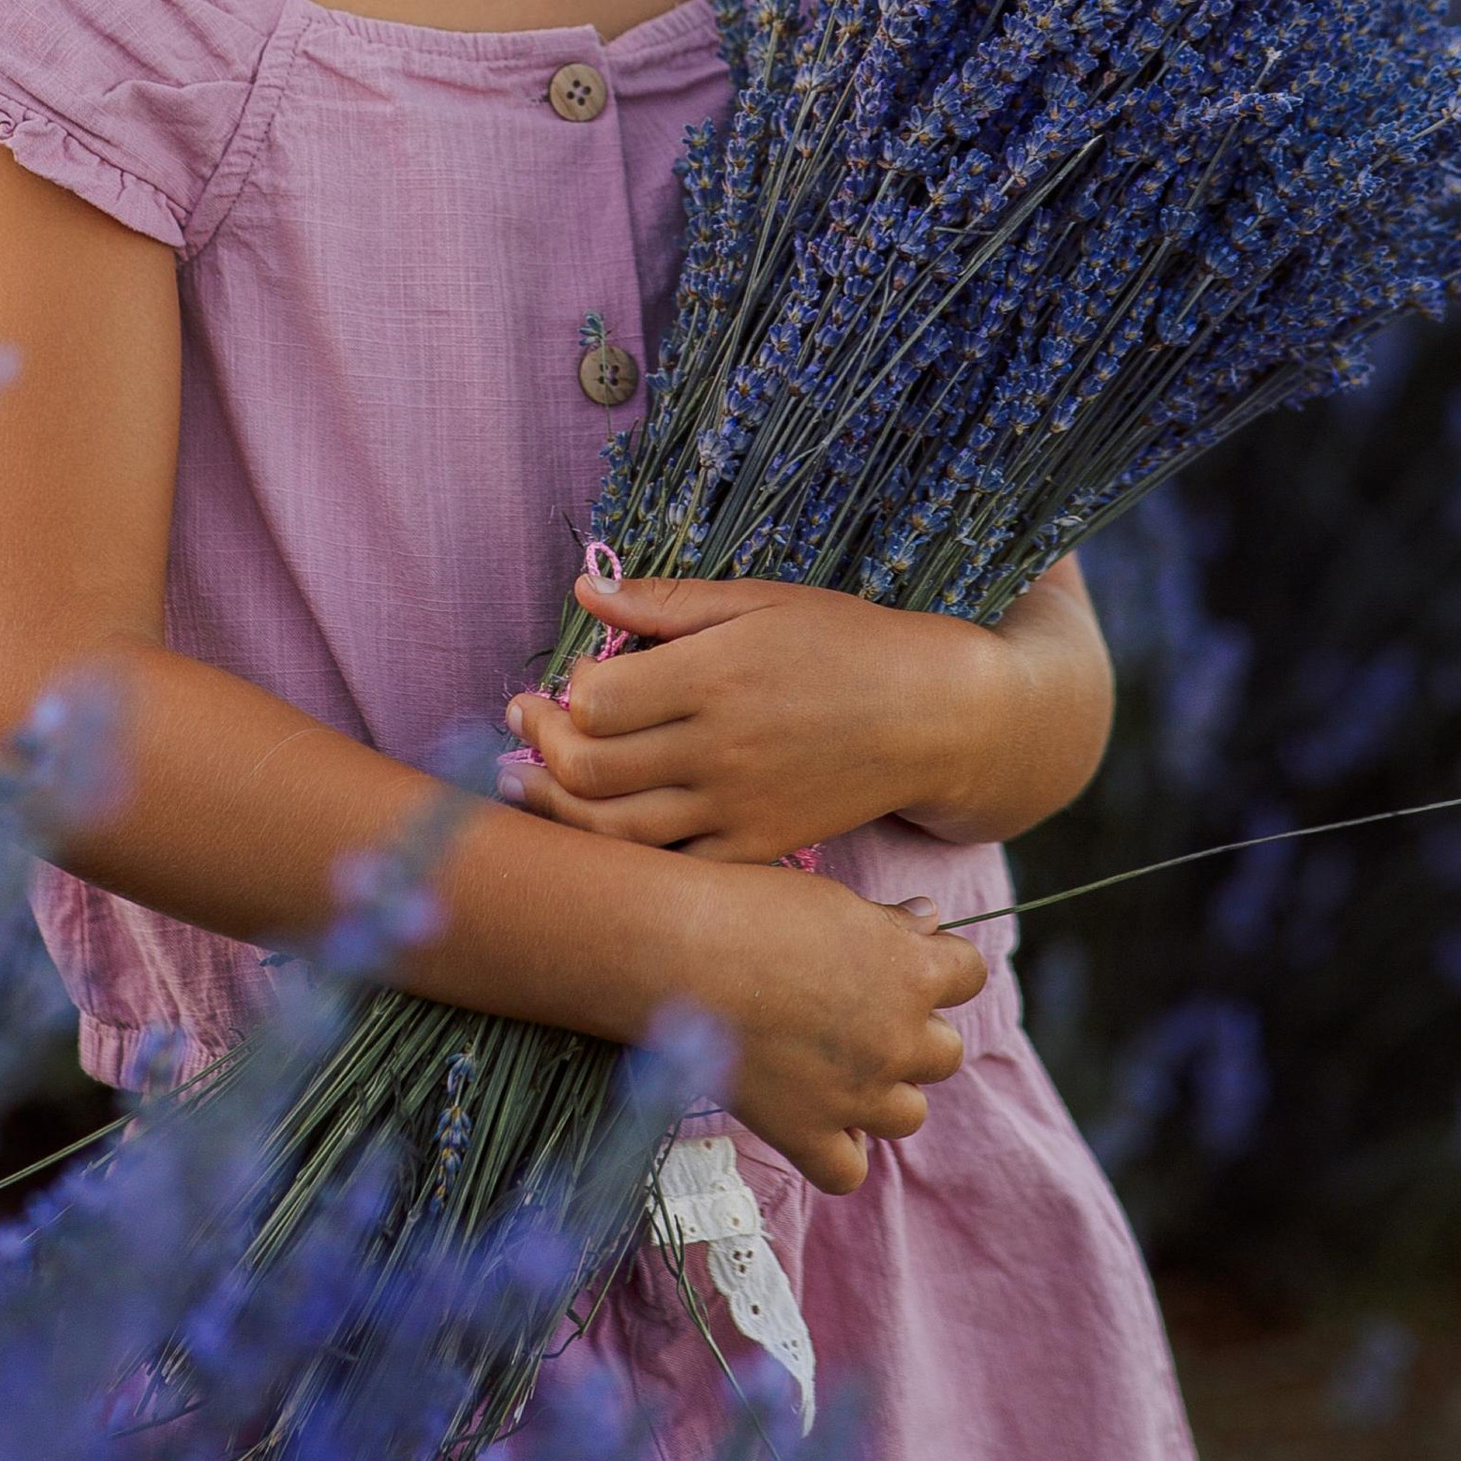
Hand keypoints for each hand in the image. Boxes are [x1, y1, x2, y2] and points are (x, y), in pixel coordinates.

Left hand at [505, 569, 1019, 862]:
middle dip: (540, 747)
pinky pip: (670, 867)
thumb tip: (583, 592)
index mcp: (717, 675)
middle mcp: (720, 748)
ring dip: (556, 807)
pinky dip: (623, 853)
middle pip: (589, 769)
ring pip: (614, 831)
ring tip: (528, 778)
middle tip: (527, 722)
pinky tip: (601, 825)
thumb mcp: (762, 600)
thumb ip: (668, 603)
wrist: (934, 717)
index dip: (566, 691)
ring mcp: (737, 808)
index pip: (595, 701)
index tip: (570, 677)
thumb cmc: (847, 643)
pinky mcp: (757, 849)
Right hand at [661, 856, 986, 1190]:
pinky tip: (817, 1122)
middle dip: (913, 1035)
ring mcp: (856, 1093)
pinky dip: (838, 1153)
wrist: (678, 952)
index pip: (970, 974)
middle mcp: (897, 1038)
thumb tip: (930, 919)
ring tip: (839, 1067)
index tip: (906, 960)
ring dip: (884, 1093)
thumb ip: (889, 922)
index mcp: (912, 971)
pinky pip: (847, 1171)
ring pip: (910, 1114)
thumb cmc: (751, 908)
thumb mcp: (833, 900)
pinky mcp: (806, 1133)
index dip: (941, 967)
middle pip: (945, 1053)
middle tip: (860, 1014)